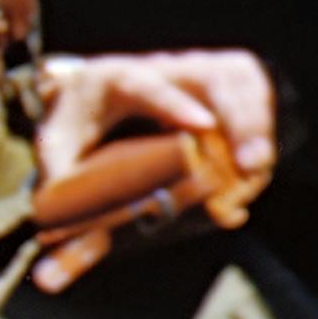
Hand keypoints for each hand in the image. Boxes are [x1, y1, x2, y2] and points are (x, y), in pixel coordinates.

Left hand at [34, 49, 275, 186]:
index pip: (144, 84)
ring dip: (257, 133)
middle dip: (240, 118)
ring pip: (243, 89)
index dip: (172, 103)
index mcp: (113, 77)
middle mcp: (162, 67)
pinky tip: (249, 178)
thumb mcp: (56, 146)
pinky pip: (255, 105)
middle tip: (252, 165)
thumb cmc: (75, 122)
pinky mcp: (221, 88)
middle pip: (214, 77)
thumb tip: (63, 251)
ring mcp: (196, 74)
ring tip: (253, 177)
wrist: (91, 96)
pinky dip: (261, 138)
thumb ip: (59, 183)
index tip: (201, 126)